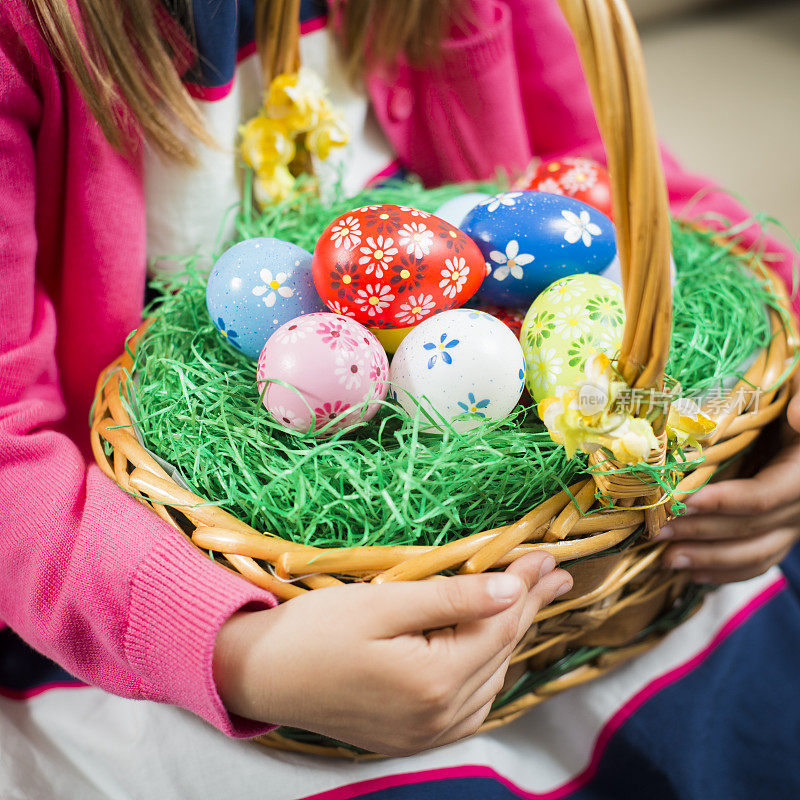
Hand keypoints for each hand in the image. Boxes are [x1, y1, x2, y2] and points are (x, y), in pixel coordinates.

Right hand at [213, 552, 570, 755]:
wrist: (260, 675)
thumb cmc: (315, 630)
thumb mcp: (383, 603)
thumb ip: (452, 598)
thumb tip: (513, 589)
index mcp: (435, 681)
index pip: (500, 623)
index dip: (526, 586)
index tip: (546, 556)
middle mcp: (440, 717)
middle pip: (500, 650)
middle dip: (527, 607)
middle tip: (552, 573)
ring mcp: (427, 733)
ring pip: (490, 677)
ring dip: (509, 636)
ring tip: (527, 601)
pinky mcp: (413, 737)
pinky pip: (470, 703)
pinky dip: (486, 668)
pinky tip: (489, 646)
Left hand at [659, 381, 799, 582]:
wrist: (794, 410)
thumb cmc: (788, 390)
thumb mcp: (799, 385)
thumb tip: (799, 415)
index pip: (763, 497)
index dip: (723, 504)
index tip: (682, 502)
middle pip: (750, 529)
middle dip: (700, 533)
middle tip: (655, 534)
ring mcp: (790, 521)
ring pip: (754, 553)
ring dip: (708, 560)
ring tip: (665, 560)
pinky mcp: (777, 529)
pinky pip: (756, 559)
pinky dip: (725, 571)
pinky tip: (691, 573)